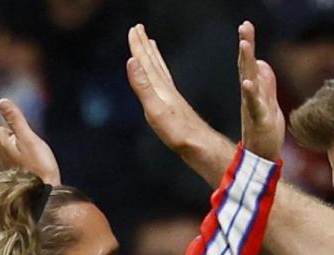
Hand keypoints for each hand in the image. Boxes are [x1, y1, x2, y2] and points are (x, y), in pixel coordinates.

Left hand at [0, 90, 60, 184]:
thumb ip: (16, 120)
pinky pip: (0, 141)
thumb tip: (2, 101)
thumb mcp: (29, 140)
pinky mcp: (14, 161)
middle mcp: (1, 148)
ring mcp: (7, 155)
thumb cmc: (39, 167)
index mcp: (2, 141)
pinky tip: (5, 132)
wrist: (44, 194)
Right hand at [126, 24, 209, 154]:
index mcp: (160, 89)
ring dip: (153, 57)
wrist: (201, 147)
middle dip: (144, 46)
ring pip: (160, 71)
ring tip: (150, 45)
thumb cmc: (178, 133)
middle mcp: (167, 90)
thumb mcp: (155, 110)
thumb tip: (132, 61)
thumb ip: (143, 86)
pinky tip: (162, 78)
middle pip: (154, 63)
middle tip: (139, 29)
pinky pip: (165, 84)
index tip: (134, 29)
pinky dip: (161, 75)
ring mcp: (172, 98)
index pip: (146, 62)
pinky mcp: (176, 108)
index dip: (138, 46)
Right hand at [237, 21, 284, 160]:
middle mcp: (250, 96)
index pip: (249, 64)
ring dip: (246, 63)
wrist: (262, 158)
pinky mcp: (259, 120)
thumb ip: (266, 84)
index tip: (246, 25)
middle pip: (247, 66)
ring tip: (244, 46)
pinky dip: (250, 93)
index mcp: (253, 91)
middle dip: (246, 45)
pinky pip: (254, 105)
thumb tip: (262, 63)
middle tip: (244, 27)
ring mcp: (253, 107)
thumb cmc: (264, 132)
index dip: (248, 44)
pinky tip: (247, 83)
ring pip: (249, 81)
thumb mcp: (269, 103)